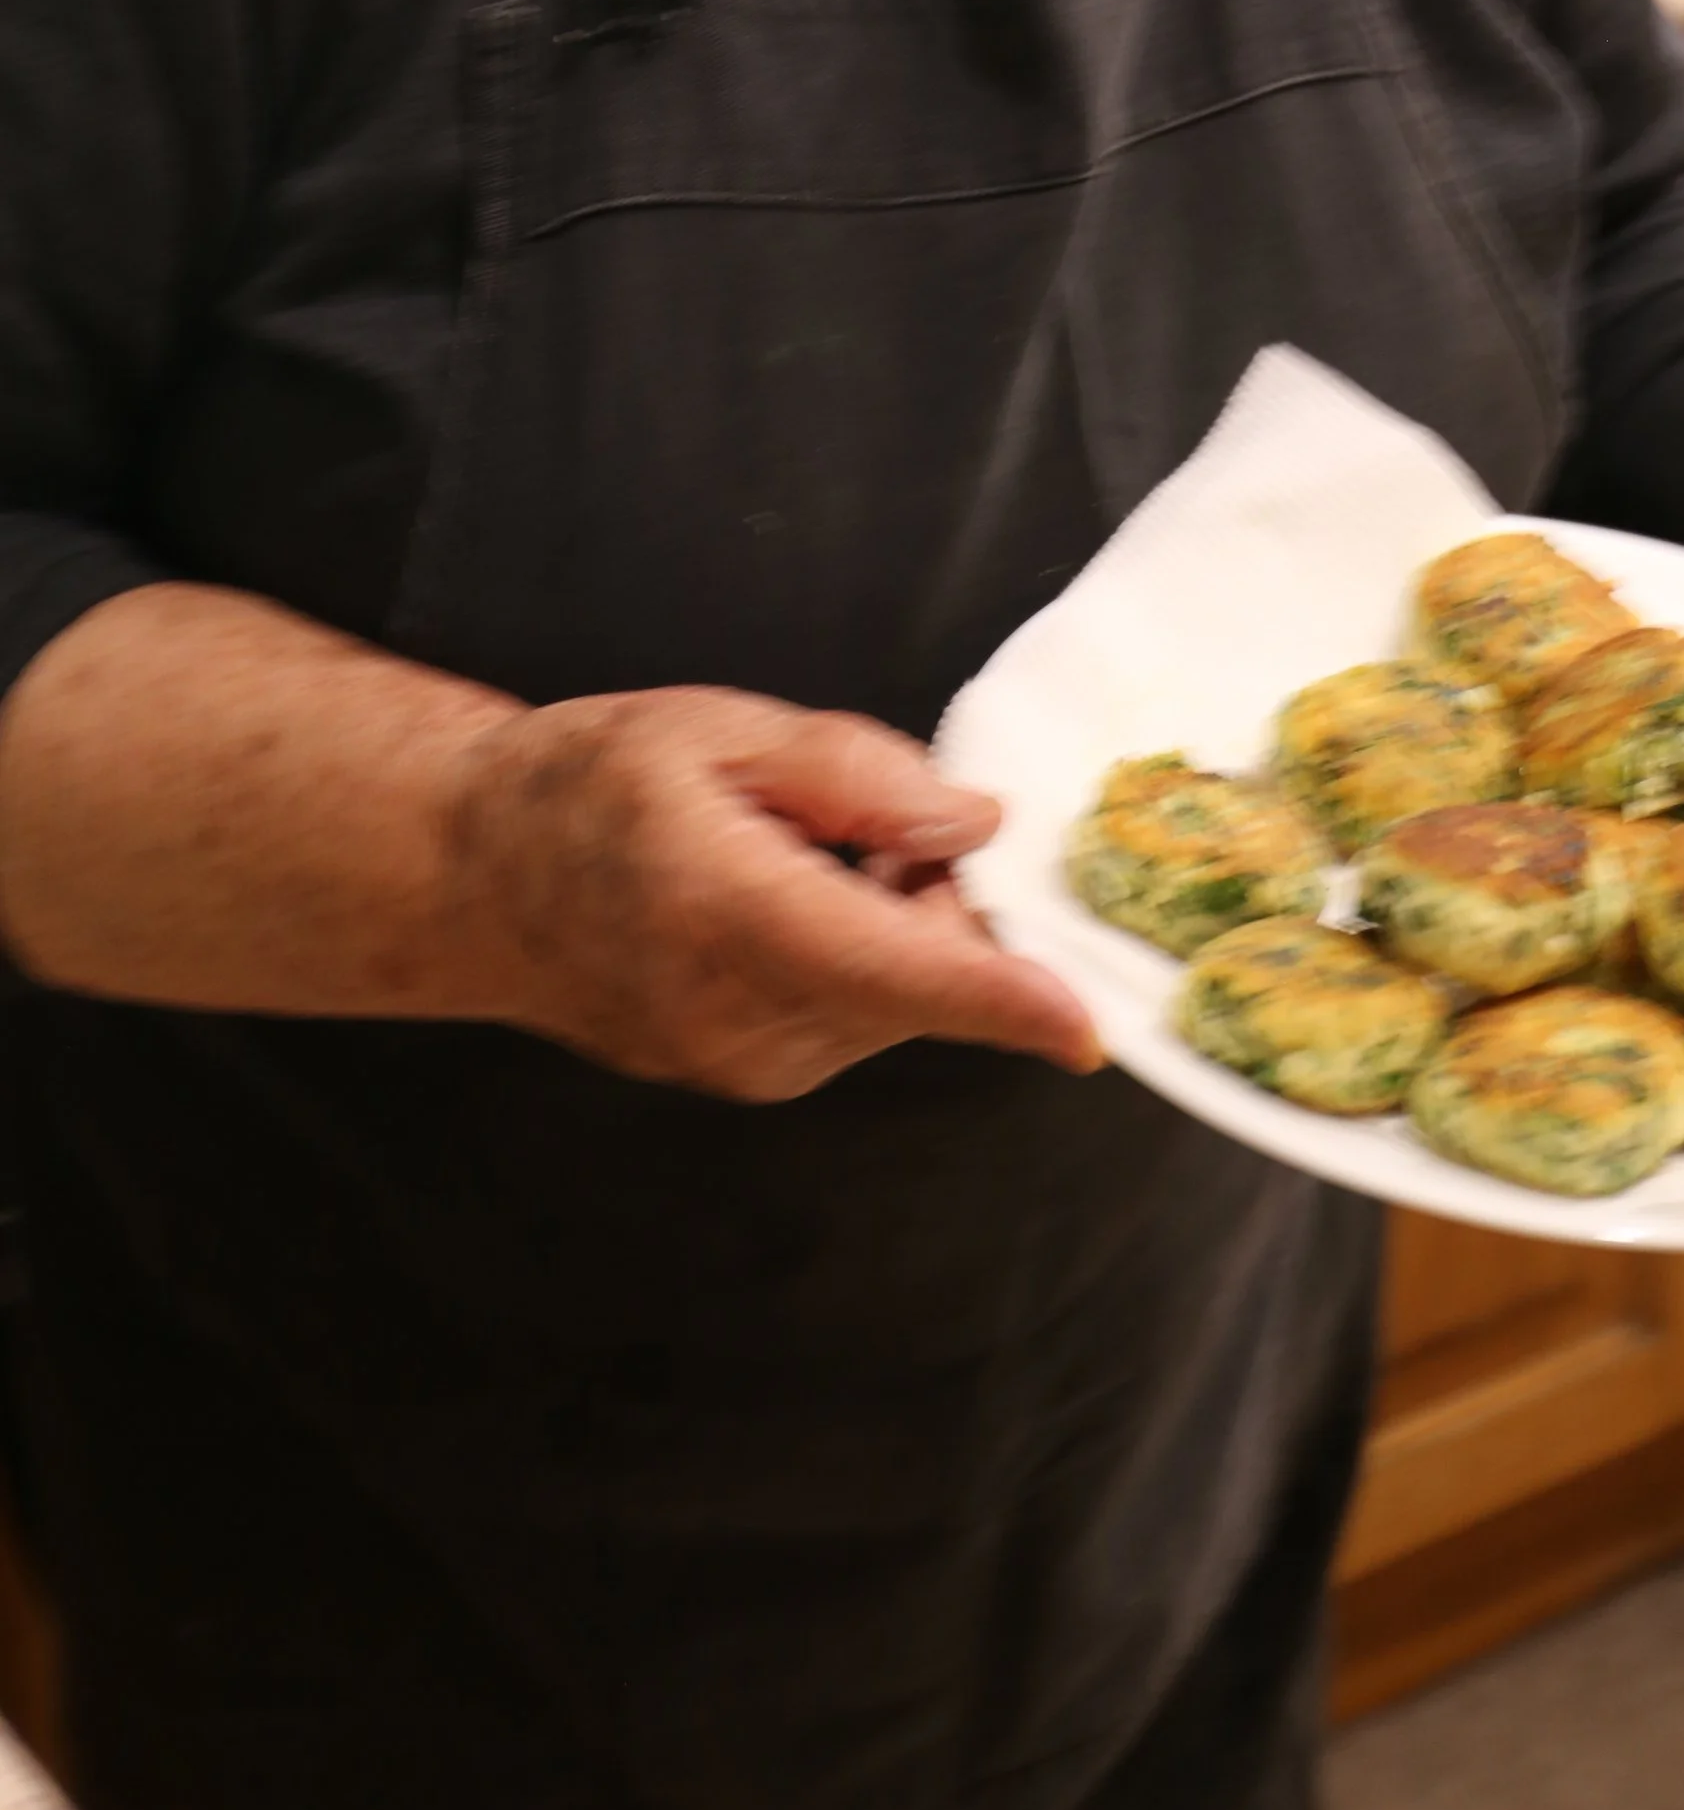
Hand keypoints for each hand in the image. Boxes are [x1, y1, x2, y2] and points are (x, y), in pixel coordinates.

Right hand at [443, 686, 1101, 1098]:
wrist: (469, 878)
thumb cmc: (585, 787)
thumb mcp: (717, 732)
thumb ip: (855, 773)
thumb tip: (974, 823)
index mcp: (738, 920)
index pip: (901, 974)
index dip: (1005, 1002)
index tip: (1088, 1031)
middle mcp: (748, 1021)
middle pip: (921, 977)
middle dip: (939, 897)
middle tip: (863, 816)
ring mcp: (748, 1065)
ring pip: (898, 999)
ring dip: (896, 925)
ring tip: (799, 852)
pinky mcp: (751, 1077)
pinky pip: (858, 1017)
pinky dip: (860, 957)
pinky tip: (788, 899)